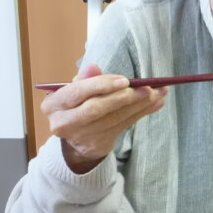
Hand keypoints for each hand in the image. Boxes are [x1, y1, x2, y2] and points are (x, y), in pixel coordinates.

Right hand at [42, 63, 166, 172]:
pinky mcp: (98, 144)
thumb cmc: (75, 104)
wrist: (75, 137)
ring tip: (158, 93)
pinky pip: (123, 126)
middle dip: (124, 97)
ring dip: (139, 105)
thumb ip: (85, 78)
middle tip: (147, 88)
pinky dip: (141, 113)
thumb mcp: (74, 89)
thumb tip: (94, 67)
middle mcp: (64, 123)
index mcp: (54, 104)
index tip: (125, 80)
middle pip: (97, 109)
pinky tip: (156, 103)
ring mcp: (81, 136)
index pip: (78, 93)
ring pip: (114, 119)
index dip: (101, 85)